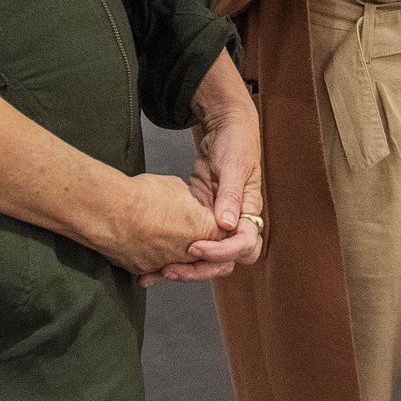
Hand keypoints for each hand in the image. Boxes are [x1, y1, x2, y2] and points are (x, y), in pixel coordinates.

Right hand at [93, 173, 221, 278]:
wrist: (110, 211)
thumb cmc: (143, 196)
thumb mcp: (178, 188)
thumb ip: (190, 203)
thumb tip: (187, 204)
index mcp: (205, 230)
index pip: (224, 238)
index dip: (218, 231)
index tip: (208, 224)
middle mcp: (189, 253)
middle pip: (203, 258)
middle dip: (199, 249)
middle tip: (189, 238)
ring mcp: (166, 264)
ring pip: (178, 265)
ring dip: (174, 256)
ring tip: (163, 239)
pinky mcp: (144, 270)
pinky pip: (153, 267)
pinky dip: (151, 259)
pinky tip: (145, 246)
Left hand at [146, 57, 266, 285]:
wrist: (226, 127)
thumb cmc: (236, 142)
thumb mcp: (234, 165)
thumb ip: (231, 194)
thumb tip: (227, 225)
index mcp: (249, 211)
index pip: (244, 245)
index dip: (221, 252)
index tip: (195, 247)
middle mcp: (236, 222)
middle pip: (225, 261)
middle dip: (199, 270)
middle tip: (170, 269)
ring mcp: (216, 222)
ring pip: (206, 257)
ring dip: (183, 268)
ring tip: (154, 274)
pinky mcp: (199, 217)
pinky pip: (190, 241)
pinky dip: (173, 253)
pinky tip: (151, 261)